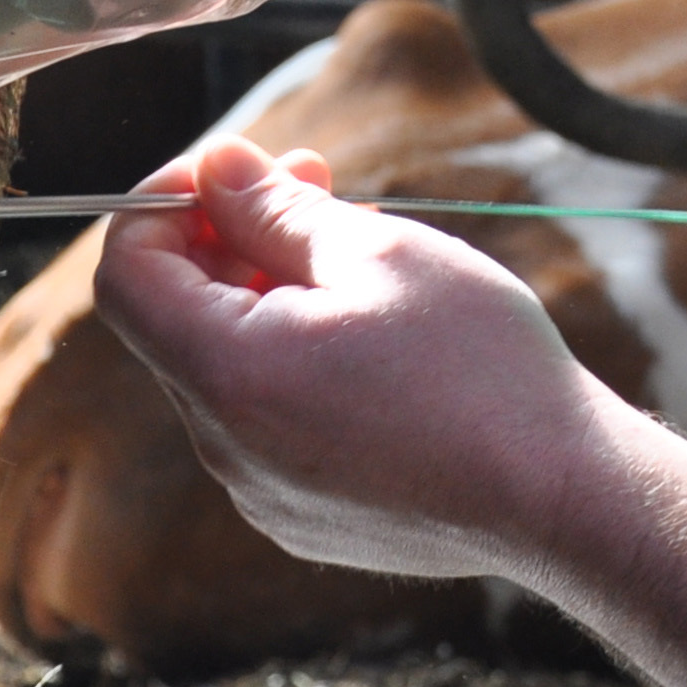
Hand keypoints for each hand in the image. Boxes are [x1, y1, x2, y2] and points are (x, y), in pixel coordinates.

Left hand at [91, 136, 628, 581]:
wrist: (559, 496)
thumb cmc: (478, 368)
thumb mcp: (379, 251)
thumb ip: (277, 208)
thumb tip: (217, 168)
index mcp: (228, 373)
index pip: (127, 277)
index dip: (160, 205)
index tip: (227, 169)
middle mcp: (223, 446)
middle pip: (180, 321)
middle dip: (230, 239)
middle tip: (312, 176)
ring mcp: (259, 492)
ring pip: (230, 370)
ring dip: (270, 298)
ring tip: (361, 253)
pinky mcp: (302, 517)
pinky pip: (269, 423)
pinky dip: (297, 364)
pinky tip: (377, 339)